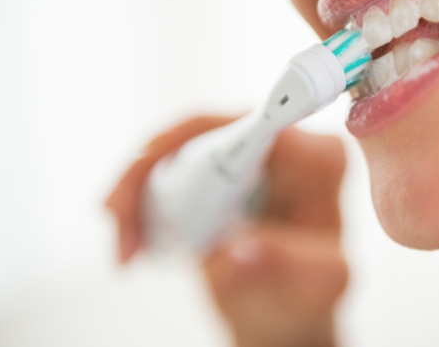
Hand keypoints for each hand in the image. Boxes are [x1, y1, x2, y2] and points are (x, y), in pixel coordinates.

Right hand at [106, 116, 347, 346]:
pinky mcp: (219, 170)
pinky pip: (167, 170)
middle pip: (203, 131)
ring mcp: (248, 155)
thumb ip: (281, 265)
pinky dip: (140, 203)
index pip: (257, 124)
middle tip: (119, 220)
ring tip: (126, 247)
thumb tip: (234, 252)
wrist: (284, 314)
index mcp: (319, 162)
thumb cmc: (308, 297)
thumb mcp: (312, 287)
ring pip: (174, 149)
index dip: (199, 132)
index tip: (150, 153)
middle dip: (149, 170)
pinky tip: (131, 241)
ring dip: (136, 193)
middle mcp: (285, 147)